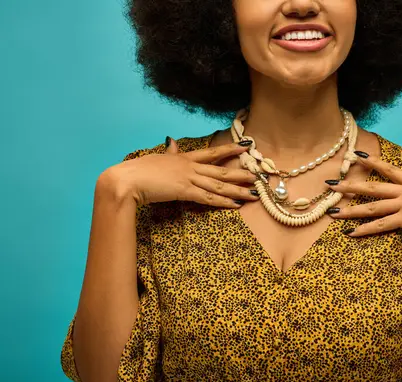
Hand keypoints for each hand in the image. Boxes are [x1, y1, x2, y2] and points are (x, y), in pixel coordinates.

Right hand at [100, 138, 259, 206]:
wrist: (126, 179)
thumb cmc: (137, 170)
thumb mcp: (156, 158)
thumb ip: (168, 152)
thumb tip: (171, 139)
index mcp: (182, 158)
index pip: (211, 153)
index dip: (229, 149)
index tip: (244, 147)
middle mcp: (189, 166)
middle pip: (220, 169)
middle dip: (241, 173)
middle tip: (258, 176)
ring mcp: (188, 178)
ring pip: (218, 184)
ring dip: (237, 190)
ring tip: (254, 193)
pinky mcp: (185, 191)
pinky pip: (208, 197)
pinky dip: (223, 202)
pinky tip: (236, 205)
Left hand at [326, 150, 401, 236]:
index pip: (390, 170)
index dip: (373, 162)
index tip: (357, 156)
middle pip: (372, 187)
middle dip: (349, 185)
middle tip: (330, 184)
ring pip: (372, 207)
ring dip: (350, 209)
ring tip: (332, 211)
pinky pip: (381, 225)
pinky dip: (365, 229)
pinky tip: (350, 233)